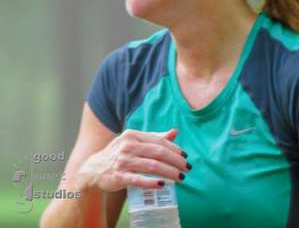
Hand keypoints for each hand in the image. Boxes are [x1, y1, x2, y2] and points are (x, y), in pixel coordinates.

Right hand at [76, 128, 190, 192]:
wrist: (92, 170)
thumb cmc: (119, 154)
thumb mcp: (134, 141)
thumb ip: (154, 137)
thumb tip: (175, 132)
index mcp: (133, 135)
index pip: (159, 141)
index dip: (175, 148)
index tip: (185, 156)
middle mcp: (128, 146)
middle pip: (158, 152)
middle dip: (176, 161)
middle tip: (187, 168)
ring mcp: (123, 161)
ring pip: (152, 166)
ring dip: (169, 172)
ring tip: (180, 178)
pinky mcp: (119, 177)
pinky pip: (139, 179)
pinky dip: (152, 182)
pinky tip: (163, 184)